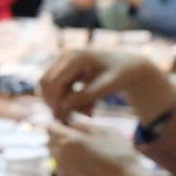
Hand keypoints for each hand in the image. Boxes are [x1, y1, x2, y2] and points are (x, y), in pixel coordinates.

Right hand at [39, 49, 175, 121]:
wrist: (129, 67)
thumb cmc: (121, 76)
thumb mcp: (106, 87)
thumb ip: (85, 96)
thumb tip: (63, 107)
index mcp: (76, 57)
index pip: (52, 82)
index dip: (54, 102)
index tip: (63, 119)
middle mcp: (66, 55)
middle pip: (45, 83)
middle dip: (55, 103)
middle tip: (70, 119)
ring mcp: (64, 60)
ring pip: (50, 87)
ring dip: (63, 103)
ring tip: (88, 112)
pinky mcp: (66, 69)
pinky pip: (58, 87)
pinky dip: (69, 100)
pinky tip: (88, 108)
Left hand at [47, 122, 165, 175]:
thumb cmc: (119, 155)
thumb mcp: (105, 132)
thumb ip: (84, 124)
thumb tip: (70, 119)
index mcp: (69, 140)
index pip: (50, 128)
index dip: (58, 124)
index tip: (68, 125)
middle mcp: (61, 156)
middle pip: (50, 142)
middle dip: (58, 137)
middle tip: (77, 138)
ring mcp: (63, 172)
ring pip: (55, 157)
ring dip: (63, 152)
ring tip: (83, 153)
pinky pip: (62, 170)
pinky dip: (68, 165)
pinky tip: (86, 167)